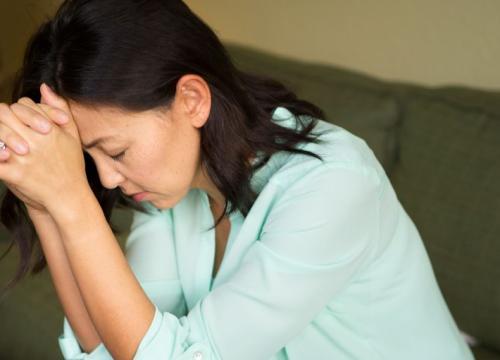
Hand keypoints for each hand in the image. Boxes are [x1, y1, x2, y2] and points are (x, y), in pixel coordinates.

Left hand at [0, 83, 87, 211]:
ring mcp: (23, 158)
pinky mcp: (14, 174)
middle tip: (5, 126)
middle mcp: (35, 141)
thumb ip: (59, 109)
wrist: (69, 196)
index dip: (19, 110)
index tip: (21, 119)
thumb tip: (44, 87)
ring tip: (3, 143)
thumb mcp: (72, 135)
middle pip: (4, 115)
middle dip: (2, 118)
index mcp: (48, 129)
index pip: (23, 106)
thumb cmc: (71, 165)